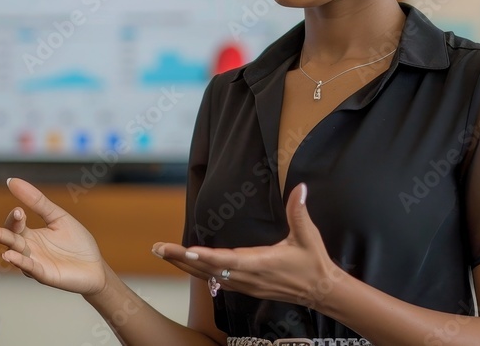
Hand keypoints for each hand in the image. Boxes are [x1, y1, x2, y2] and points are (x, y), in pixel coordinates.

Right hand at [0, 177, 106, 296]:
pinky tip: (11, 257)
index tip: (19, 211)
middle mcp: (29, 250)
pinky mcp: (46, 275)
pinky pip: (31, 269)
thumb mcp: (57, 217)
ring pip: (17, 256)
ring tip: (0, 246)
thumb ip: (38, 201)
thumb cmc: (76, 243)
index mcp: (30, 236)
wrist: (96, 267)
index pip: (14, 226)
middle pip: (9, 241)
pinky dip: (21, 262)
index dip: (14, 218)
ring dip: (9, 250)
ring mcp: (36, 263)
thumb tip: (12, 181)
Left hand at [152, 183, 348, 309]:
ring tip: (163, 252)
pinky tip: (187, 264)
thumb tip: (300, 187)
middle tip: (158, 248)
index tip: (189, 251)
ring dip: (185, 265)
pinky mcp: (245, 287)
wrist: (321, 291)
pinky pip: (216, 280)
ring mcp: (245, 285)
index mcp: (261, 264)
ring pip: (208, 276)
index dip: (208, 257)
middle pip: (208, 269)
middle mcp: (248, 277)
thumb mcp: (309, 236)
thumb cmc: (314, 263)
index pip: (229, 261)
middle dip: (182, 258)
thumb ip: (299, 211)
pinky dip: (199, 272)